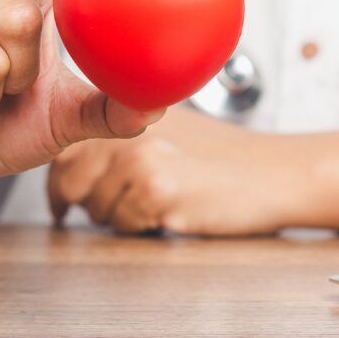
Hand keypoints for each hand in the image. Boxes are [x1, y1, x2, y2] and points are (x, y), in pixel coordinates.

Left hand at [48, 108, 311, 234]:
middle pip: (69, 180)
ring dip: (118, 217)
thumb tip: (73, 168)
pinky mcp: (156, 190)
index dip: (63, 179)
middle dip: (84, 203)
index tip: (65, 198)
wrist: (275, 173)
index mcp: (129, 110)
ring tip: (156, 205)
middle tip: (113, 209)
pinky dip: (142, 227)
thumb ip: (122, 139)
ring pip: (96, 208)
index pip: (66, 148)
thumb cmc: (228, 158)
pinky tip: (171, 212)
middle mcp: (128, 129)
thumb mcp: (170, 132)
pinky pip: (123, 224)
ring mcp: (140, 158)